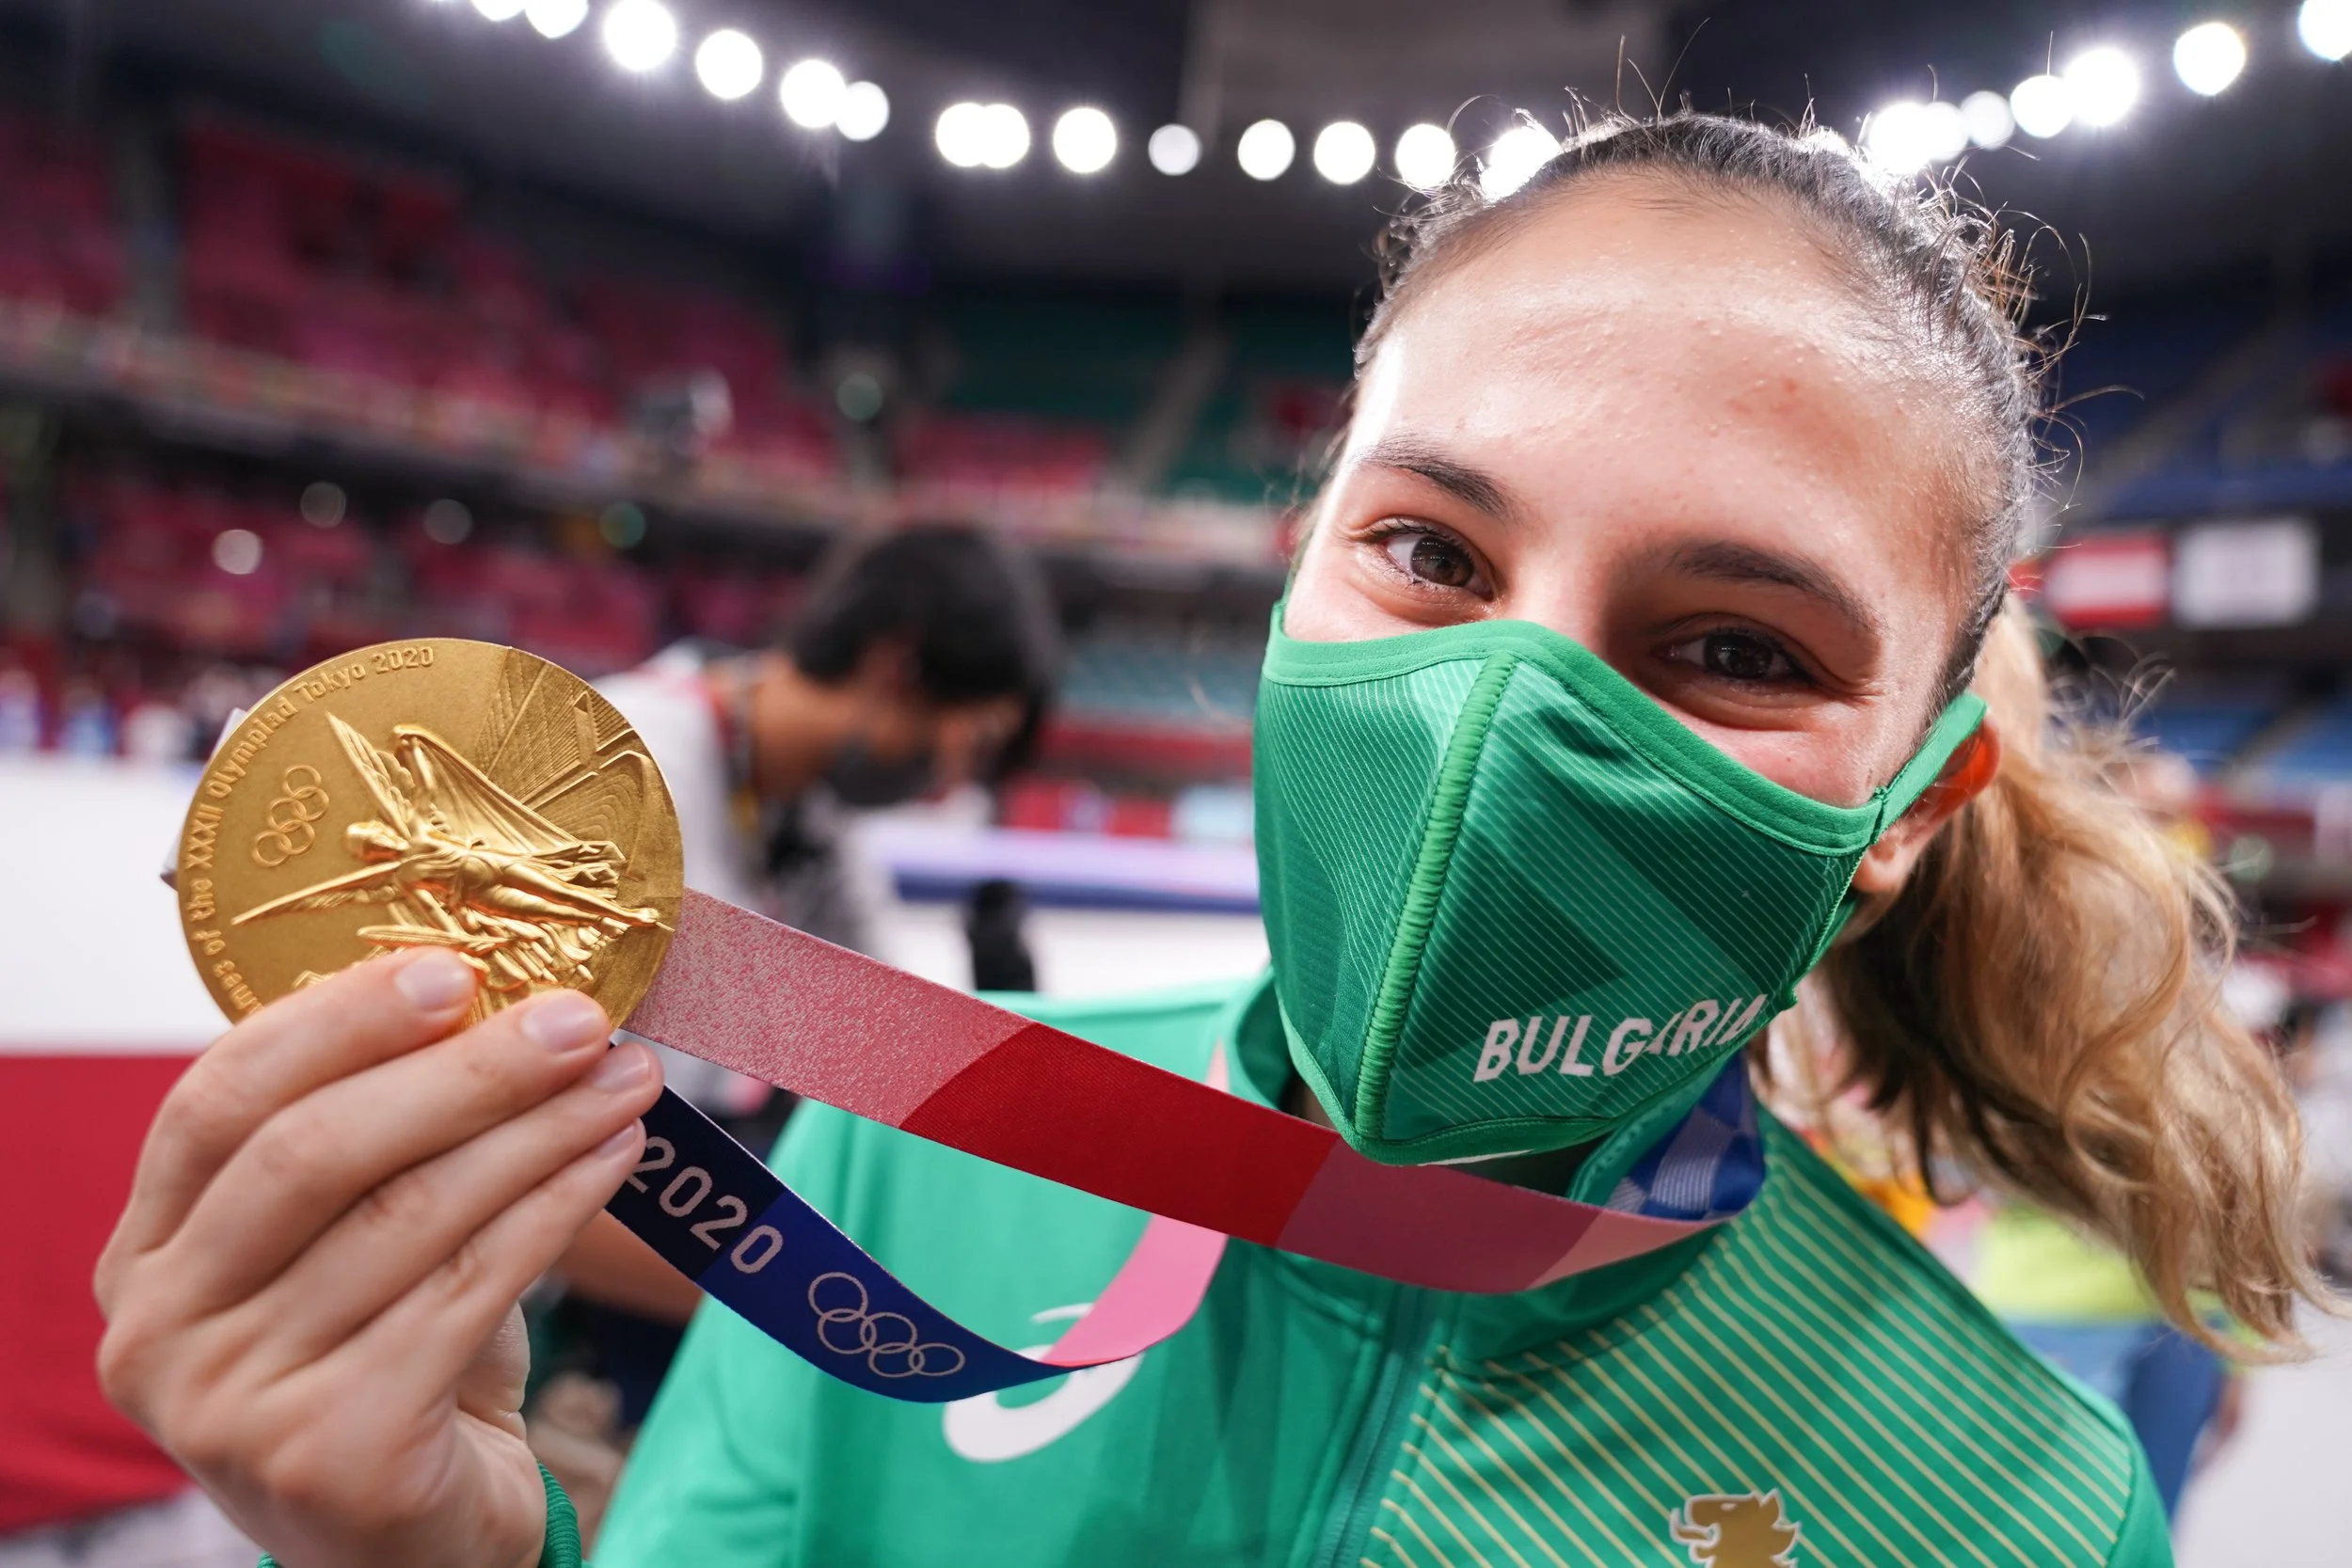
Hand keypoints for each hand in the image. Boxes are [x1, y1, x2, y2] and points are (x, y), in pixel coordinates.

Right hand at [94, 950, 662, 1567]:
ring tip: (625, 1078)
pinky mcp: (329, 1455)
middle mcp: (158, 1331)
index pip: (217, 1101)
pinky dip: (558, 1208)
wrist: (418, 1540)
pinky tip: (615, 1156)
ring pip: (410, 1217)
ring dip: (538, 1130)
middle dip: (463, 1069)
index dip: (336, 1022)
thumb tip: (510, 993)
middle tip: (576, 1017)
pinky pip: (470, 1292)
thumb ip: (381, 1139)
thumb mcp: (354, 1246)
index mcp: (144, 1255)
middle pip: (314, 1151)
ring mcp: (230, 1403)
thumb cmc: (392, 1361)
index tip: (452, 966)